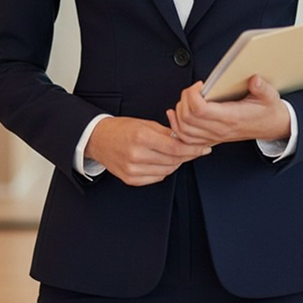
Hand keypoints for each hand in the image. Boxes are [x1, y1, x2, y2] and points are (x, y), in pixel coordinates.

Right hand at [85, 117, 212, 186]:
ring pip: (167, 170)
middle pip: (173, 160)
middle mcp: (137, 155)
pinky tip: (161, 161)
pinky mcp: (131, 179)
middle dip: (187, 155)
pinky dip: (164, 170)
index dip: (193, 149)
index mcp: (142, 138)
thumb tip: (186, 138)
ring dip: (176, 162)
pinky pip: (157, 177)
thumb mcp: (145, 123)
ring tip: (174, 153)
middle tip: (194, 149)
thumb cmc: (121, 128)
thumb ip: (166, 132)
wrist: (98, 139)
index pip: (176, 147)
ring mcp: (133, 170)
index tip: (204, 148)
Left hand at [167, 75, 290, 145]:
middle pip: (187, 119)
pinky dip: (177, 126)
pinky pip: (186, 138)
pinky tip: (176, 114)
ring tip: (186, 98)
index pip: (200, 110)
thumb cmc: (268, 110)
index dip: (192, 95)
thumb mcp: (270, 96)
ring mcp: (214, 136)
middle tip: (193, 89)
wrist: (273, 127)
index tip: (200, 85)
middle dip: (184, 100)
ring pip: (183, 129)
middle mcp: (220, 129)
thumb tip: (254, 79)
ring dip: (179, 112)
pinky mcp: (212, 138)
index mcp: (231, 117)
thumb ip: (262, 88)